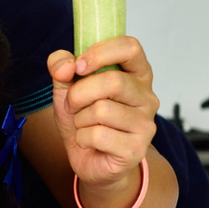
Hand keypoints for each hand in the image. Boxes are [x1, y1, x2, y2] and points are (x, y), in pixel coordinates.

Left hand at [46, 36, 159, 191]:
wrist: (90, 160)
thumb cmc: (84, 119)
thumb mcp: (67, 88)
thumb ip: (61, 67)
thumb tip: (65, 66)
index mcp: (136, 75)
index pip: (130, 47)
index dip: (101, 52)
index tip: (79, 66)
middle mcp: (147, 97)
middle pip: (113, 81)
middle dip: (79, 93)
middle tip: (72, 104)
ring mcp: (146, 124)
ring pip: (102, 110)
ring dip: (80, 118)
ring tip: (83, 125)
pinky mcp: (136, 148)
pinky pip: (98, 135)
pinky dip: (82, 138)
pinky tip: (88, 142)